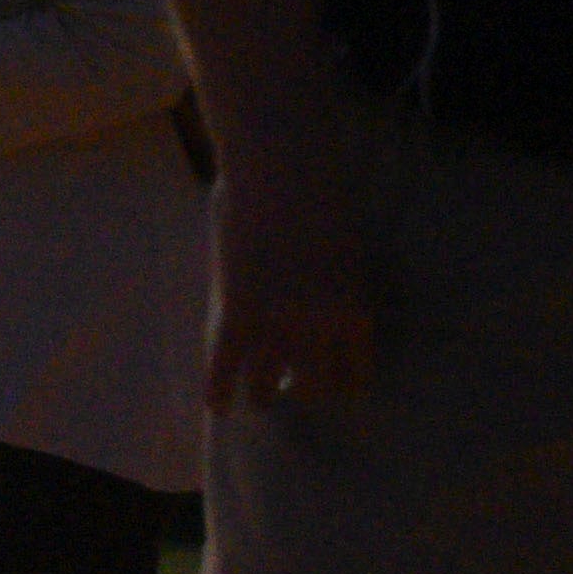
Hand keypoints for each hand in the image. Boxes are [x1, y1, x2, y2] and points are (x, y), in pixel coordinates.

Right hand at [203, 146, 381, 415]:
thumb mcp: (343, 253)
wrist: (283, 167)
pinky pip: (223, 365)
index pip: (355, 371)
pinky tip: (217, 407)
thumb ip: (334, 289)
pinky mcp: (235, 311)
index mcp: (354, 310)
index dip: (341, 384)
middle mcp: (321, 327)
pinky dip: (217, 390)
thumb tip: (319, 308)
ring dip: (263, 396)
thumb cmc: (318, 194)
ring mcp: (276, 321)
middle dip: (305, 393)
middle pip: (316, 385)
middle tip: (292, 393)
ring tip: (259, 401)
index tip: (332, 388)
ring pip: (268, 383)